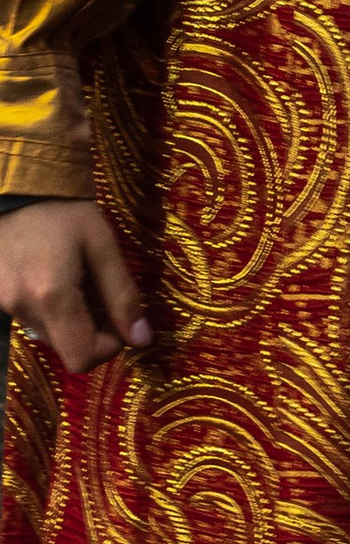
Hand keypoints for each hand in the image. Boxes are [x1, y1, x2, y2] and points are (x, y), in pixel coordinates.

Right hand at [0, 200, 152, 374]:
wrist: (18, 185)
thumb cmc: (66, 211)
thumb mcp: (103, 247)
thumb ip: (122, 296)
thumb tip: (141, 339)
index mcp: (52, 298)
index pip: (81, 358)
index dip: (108, 347)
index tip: (118, 318)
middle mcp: (22, 308)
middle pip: (66, 348)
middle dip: (92, 330)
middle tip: (101, 293)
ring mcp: (4, 303)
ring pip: (50, 334)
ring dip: (71, 318)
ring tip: (78, 277)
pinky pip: (32, 317)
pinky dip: (51, 307)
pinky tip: (57, 275)